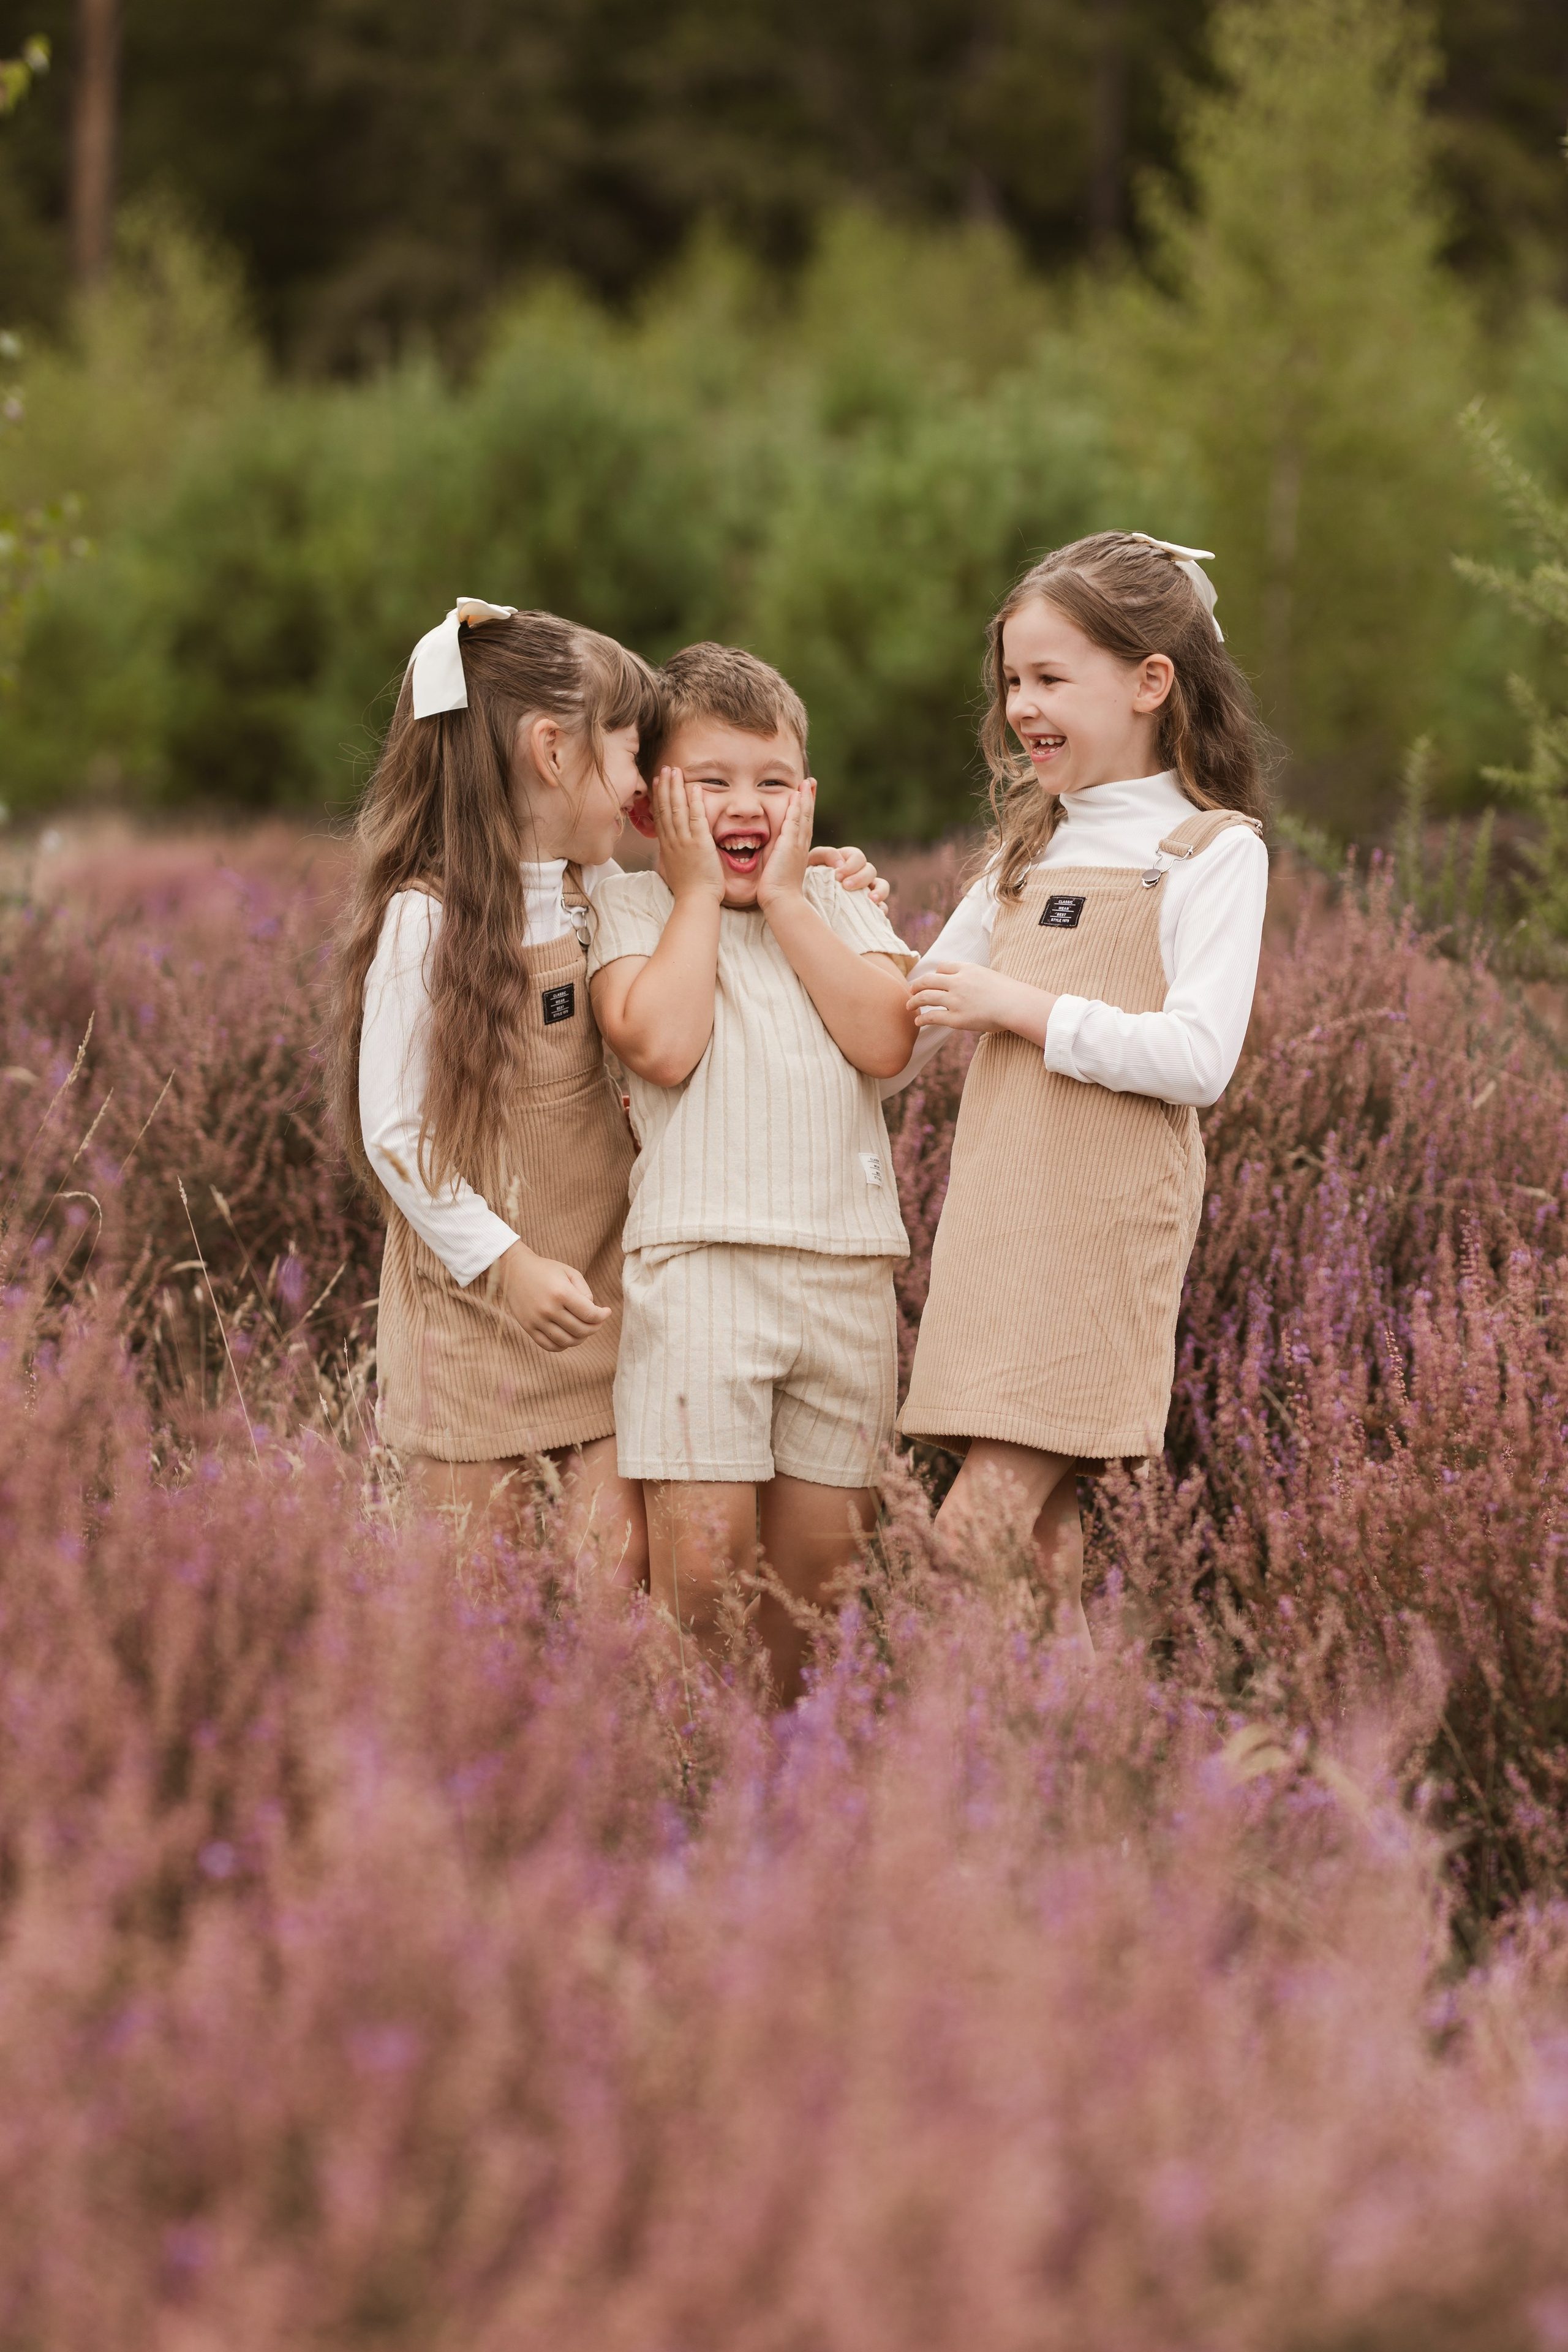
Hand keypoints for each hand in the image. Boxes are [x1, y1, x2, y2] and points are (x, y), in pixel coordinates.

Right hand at [495, 1241, 610, 1351]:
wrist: (514, 1270)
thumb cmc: (546, 1270)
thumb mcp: (569, 1272)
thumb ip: (585, 1291)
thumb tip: (592, 1312)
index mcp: (561, 1293)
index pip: (590, 1314)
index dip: (602, 1316)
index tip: (606, 1312)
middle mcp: (548, 1309)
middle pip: (580, 1330)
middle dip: (594, 1327)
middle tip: (597, 1322)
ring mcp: (537, 1320)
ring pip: (566, 1341)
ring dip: (580, 1339)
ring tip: (583, 1329)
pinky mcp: (528, 1327)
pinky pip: (549, 1346)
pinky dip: (563, 1345)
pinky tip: (568, 1337)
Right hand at [649, 766, 723, 902]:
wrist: (695, 900)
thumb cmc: (688, 889)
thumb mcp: (672, 869)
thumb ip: (671, 856)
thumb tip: (668, 851)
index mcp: (666, 846)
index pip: (660, 816)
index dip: (658, 797)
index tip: (657, 782)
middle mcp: (672, 840)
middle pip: (665, 807)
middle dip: (665, 786)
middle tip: (666, 768)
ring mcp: (684, 841)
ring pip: (677, 808)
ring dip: (676, 788)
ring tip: (676, 771)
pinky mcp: (699, 843)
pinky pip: (696, 818)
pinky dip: (695, 802)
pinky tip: (694, 787)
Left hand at [756, 780, 814, 911]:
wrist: (781, 901)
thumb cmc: (776, 890)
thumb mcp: (777, 869)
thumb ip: (774, 858)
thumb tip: (767, 854)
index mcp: (797, 850)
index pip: (802, 825)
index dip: (804, 809)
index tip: (805, 795)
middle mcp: (801, 845)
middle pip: (807, 816)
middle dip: (809, 798)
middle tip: (810, 782)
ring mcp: (797, 845)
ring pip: (803, 816)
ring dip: (805, 798)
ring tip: (807, 782)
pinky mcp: (790, 845)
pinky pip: (795, 822)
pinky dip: (797, 808)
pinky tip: (796, 795)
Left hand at [806, 834, 890, 905]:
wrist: (802, 905)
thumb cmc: (805, 880)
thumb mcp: (810, 862)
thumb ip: (825, 854)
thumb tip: (840, 863)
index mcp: (846, 861)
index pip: (858, 856)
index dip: (851, 864)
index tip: (837, 875)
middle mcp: (858, 874)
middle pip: (870, 870)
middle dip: (860, 878)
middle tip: (846, 886)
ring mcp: (865, 891)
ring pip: (882, 886)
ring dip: (879, 891)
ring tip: (870, 900)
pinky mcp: (868, 909)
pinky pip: (882, 908)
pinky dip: (882, 909)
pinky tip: (876, 912)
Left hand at [907, 961, 1056, 1045]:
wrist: (1016, 1004)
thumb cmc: (1011, 993)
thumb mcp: (992, 976)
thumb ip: (978, 979)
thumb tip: (975, 986)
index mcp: (967, 969)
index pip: (943, 967)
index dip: (936, 973)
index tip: (933, 979)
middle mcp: (958, 982)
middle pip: (929, 980)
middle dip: (917, 984)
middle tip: (911, 989)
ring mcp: (955, 1000)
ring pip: (926, 997)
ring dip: (914, 1000)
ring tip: (908, 1005)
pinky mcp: (956, 1018)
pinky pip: (932, 1017)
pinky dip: (922, 1019)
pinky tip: (917, 1021)